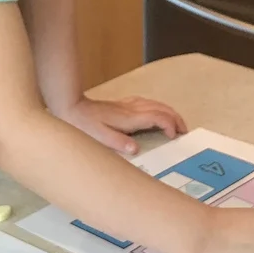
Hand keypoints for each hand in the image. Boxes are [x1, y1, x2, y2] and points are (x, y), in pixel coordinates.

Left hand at [59, 95, 186, 156]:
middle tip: (184, 132)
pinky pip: (147, 103)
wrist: (69, 106)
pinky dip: (158, 108)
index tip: (174, 136)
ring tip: (176, 124)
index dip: (170, 125)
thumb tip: (135, 149)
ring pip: (156, 104)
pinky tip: (155, 113)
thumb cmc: (83, 124)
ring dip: (169, 113)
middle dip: (176, 119)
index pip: (158, 117)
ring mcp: (127, 105)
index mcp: (129, 118)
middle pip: (162, 108)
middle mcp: (131, 109)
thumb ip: (118, 142)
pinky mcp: (122, 104)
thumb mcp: (99, 137)